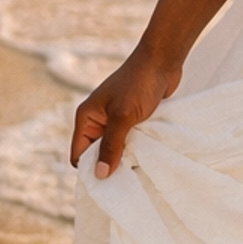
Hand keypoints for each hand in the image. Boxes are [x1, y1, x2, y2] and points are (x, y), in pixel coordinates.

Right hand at [70, 45, 182, 177]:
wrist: (163, 60)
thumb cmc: (139, 84)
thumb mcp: (123, 117)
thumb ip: (111, 145)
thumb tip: (100, 175)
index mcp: (87, 118)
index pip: (80, 154)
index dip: (90, 169)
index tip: (109, 183)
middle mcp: (98, 120)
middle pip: (98, 153)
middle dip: (110, 165)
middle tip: (128, 179)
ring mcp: (116, 120)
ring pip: (116, 148)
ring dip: (126, 157)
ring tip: (140, 169)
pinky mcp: (134, 119)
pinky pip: (131, 141)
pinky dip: (138, 149)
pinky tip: (148, 157)